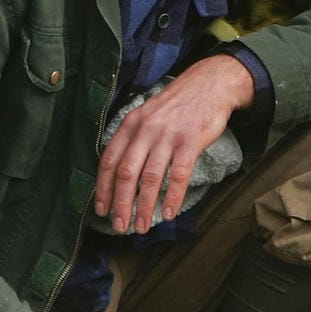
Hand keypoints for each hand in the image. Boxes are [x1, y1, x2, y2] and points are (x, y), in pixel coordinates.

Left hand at [95, 55, 253, 233]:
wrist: (209, 85)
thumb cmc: (177, 106)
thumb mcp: (147, 115)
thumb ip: (133, 139)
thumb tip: (119, 173)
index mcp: (130, 124)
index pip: (109, 161)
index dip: (103, 188)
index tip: (101, 210)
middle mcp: (145, 130)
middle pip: (126, 173)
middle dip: (120, 204)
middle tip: (120, 227)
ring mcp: (167, 136)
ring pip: (150, 178)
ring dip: (144, 207)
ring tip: (142, 226)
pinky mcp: (190, 141)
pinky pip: (178, 175)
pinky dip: (172, 197)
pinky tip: (169, 213)